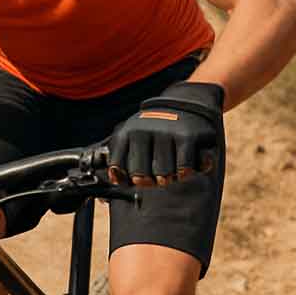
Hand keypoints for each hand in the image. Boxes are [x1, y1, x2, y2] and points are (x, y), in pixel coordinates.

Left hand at [107, 82, 223, 186]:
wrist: (186, 103)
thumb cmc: (156, 130)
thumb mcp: (133, 137)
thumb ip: (120, 160)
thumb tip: (109, 192)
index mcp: (126, 133)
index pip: (117, 169)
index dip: (126, 179)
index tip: (134, 177)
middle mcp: (143, 131)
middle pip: (141, 178)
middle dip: (150, 182)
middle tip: (157, 175)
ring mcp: (165, 133)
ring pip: (163, 176)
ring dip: (170, 178)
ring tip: (173, 167)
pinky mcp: (186, 137)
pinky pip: (184, 169)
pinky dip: (186, 173)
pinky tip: (186, 165)